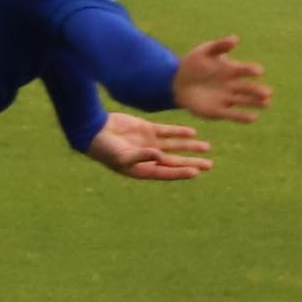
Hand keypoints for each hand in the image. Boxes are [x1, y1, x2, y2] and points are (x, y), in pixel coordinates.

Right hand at [84, 112, 213, 181]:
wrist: (93, 130)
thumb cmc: (104, 148)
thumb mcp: (122, 156)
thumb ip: (142, 156)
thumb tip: (160, 156)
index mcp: (142, 168)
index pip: (166, 172)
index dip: (181, 172)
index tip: (196, 172)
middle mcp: (148, 157)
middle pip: (175, 161)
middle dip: (192, 162)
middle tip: (209, 164)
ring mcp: (148, 142)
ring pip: (174, 146)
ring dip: (190, 147)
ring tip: (207, 148)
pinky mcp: (146, 129)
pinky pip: (167, 131)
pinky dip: (179, 132)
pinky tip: (193, 133)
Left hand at [172, 36, 271, 122]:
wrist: (176, 82)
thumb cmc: (192, 64)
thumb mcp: (204, 52)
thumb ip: (219, 46)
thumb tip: (235, 39)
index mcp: (230, 70)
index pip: (244, 70)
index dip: (252, 70)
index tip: (259, 71)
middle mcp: (232, 85)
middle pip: (248, 88)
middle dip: (258, 90)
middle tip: (268, 93)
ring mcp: (226, 99)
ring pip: (244, 101)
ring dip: (255, 103)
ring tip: (266, 103)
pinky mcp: (218, 111)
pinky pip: (232, 115)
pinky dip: (243, 117)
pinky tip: (253, 118)